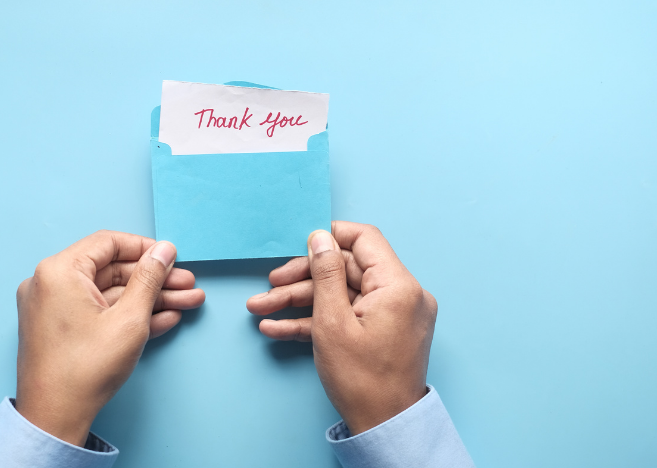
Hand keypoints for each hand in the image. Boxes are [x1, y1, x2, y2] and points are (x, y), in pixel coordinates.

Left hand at [15, 231, 204, 445]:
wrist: (54, 418)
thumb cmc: (84, 370)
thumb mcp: (129, 320)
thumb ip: (149, 279)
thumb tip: (164, 251)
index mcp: (59, 271)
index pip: (108, 243)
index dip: (145, 249)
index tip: (172, 257)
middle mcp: (50, 283)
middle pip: (112, 270)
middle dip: (154, 279)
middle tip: (187, 285)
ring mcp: (54, 307)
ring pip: (110, 293)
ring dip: (148, 299)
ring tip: (187, 302)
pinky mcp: (61, 328)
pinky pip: (98, 312)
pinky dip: (127, 315)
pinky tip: (164, 318)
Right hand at [247, 222, 436, 434]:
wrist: (384, 426)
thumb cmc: (362, 380)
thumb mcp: (332, 322)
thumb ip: (325, 273)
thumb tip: (319, 238)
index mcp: (398, 286)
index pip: (364, 239)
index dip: (329, 237)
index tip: (299, 243)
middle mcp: (402, 295)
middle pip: (345, 270)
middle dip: (301, 279)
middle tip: (269, 286)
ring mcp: (393, 314)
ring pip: (340, 295)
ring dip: (299, 302)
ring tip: (261, 309)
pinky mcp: (383, 331)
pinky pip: (348, 315)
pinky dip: (316, 320)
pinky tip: (278, 328)